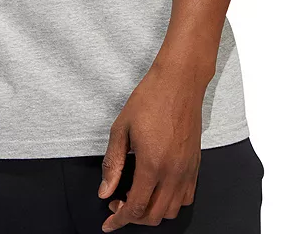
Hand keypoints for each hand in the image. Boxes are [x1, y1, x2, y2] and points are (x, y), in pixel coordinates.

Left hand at [97, 59, 211, 229]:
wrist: (179, 82)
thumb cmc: (150, 99)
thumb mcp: (121, 128)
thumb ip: (112, 163)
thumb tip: (105, 191)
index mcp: (152, 164)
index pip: (136, 207)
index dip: (119, 220)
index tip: (109, 223)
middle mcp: (173, 172)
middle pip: (154, 215)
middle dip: (133, 218)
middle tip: (118, 204)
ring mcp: (187, 170)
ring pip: (171, 211)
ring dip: (152, 212)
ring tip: (137, 197)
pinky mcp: (195, 164)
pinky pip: (186, 197)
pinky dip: (171, 203)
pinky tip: (157, 190)